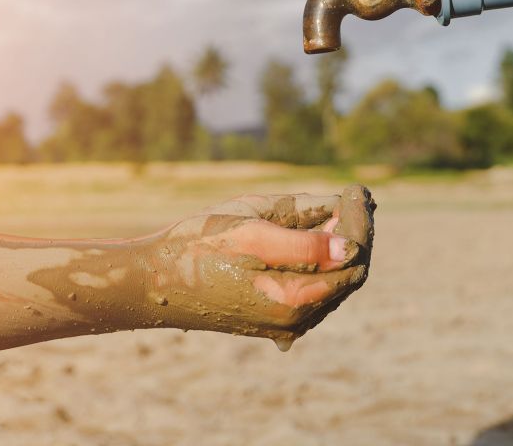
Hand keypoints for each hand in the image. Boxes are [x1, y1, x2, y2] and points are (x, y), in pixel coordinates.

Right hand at [143, 185, 374, 346]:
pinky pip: (312, 289)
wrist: (152, 282)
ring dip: (338, 245)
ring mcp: (285, 324)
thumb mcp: (252, 233)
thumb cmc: (198, 249)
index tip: (356, 189)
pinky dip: (320, 259)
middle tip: (353, 196)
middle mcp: (296, 320)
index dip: (360, 223)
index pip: (351, 261)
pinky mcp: (273, 318)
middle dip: (354, 232)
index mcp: (294, 300)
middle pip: (347, 274)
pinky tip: (316, 234)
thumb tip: (350, 246)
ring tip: (339, 208)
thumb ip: (304, 243)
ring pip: (331, 282)